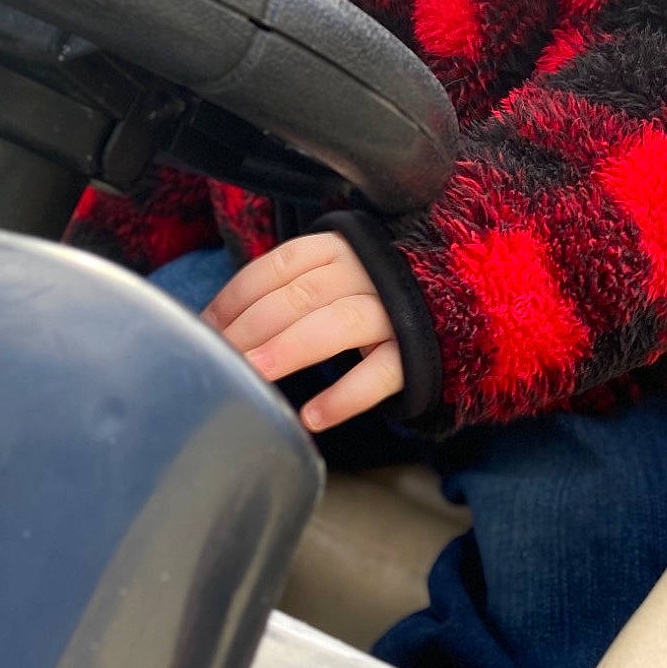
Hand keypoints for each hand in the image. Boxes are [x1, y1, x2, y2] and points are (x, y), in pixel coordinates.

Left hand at [203, 232, 404, 431]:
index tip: (207, 329)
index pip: (277, 267)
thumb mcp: (333, 277)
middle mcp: (365, 272)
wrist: (459, 302)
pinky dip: (346, 396)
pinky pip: (380, 373)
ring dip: (293, 348)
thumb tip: (215, 326)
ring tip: (257, 374)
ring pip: (339, 324)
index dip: (237, 297)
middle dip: (254, 327)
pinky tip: (313, 417)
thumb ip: (285, 291)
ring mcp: (395, 310)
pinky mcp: (418, 351)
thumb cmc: (373, 293)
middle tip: (220, 357)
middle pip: (301, 295)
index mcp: (336, 249)